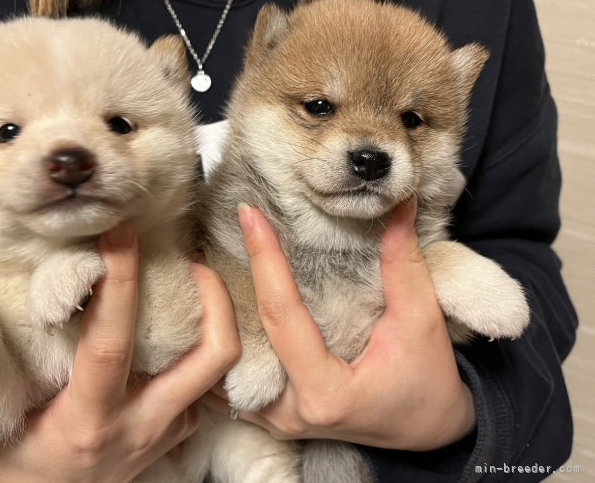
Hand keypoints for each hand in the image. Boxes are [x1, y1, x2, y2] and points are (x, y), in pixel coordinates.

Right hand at [0, 223, 240, 482]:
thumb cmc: (20, 460)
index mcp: (89, 419)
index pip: (111, 345)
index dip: (120, 285)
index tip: (120, 234)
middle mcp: (140, 425)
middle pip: (208, 359)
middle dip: (213, 299)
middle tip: (190, 258)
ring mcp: (166, 432)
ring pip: (217, 370)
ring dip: (218, 318)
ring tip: (194, 278)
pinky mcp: (178, 433)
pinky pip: (206, 385)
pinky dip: (201, 347)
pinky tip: (181, 321)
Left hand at [203, 199, 474, 450]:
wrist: (426, 429)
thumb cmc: (428, 381)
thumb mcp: (420, 323)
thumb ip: (403, 264)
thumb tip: (397, 205)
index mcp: (326, 393)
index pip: (281, 314)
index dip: (265, 260)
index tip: (250, 215)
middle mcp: (290, 412)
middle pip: (242, 338)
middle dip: (224, 283)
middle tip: (216, 230)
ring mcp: (274, 420)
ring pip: (225, 365)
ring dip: (217, 315)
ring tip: (207, 263)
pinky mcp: (270, 418)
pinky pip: (229, 381)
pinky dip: (221, 344)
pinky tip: (215, 308)